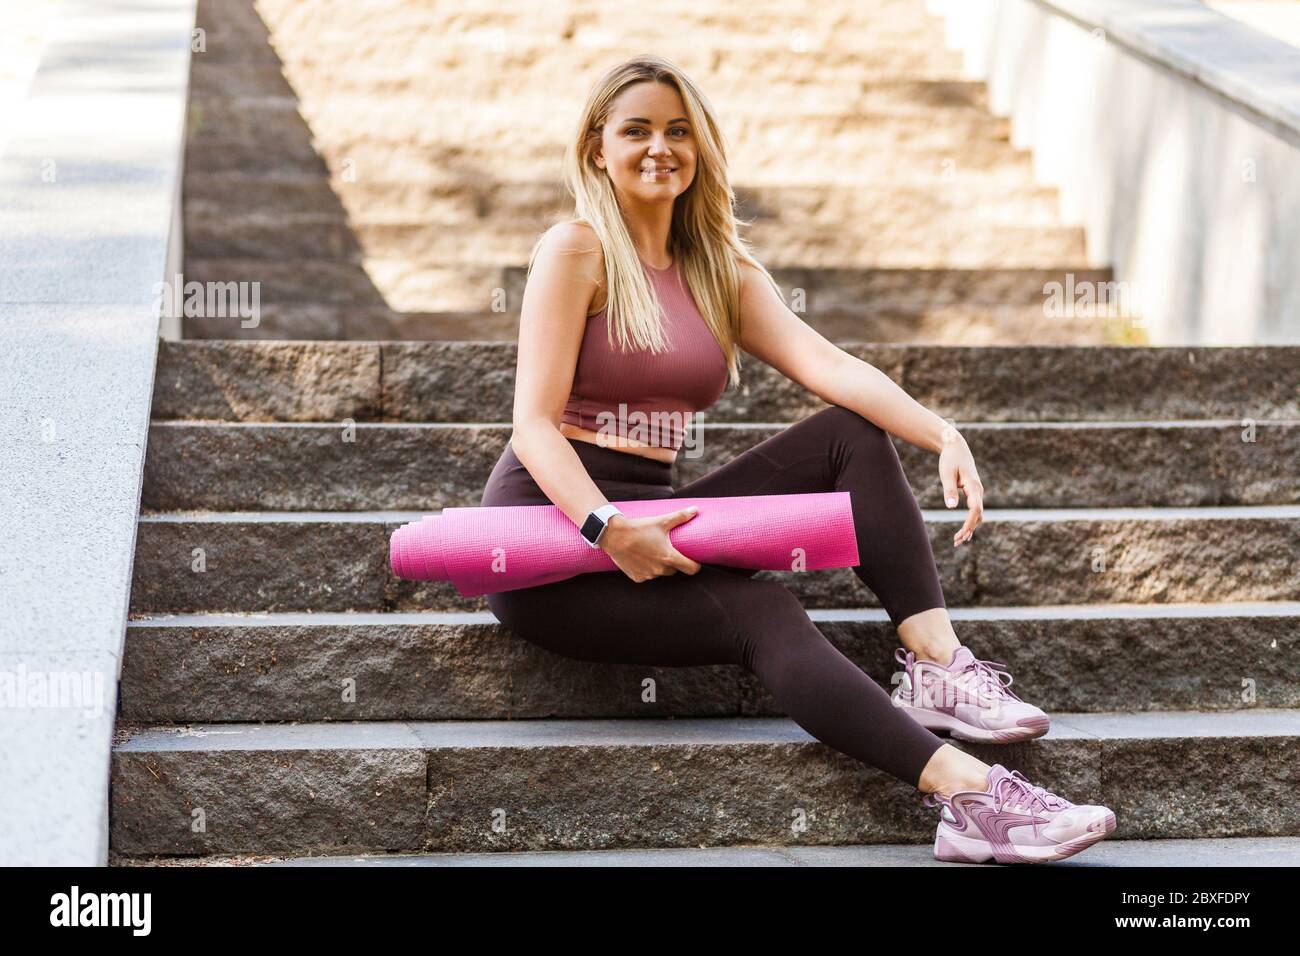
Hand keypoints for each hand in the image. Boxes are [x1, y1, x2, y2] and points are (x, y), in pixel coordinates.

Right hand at [598, 508, 702, 582]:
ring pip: (660, 573)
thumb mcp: (661, 521)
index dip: (695, 565)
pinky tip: (641, 558)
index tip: (694, 561)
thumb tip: (695, 509)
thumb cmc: (639, 528)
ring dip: (659, 566)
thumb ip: (680, 517)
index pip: (691, 569)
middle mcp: (660, 570)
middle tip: (668, 550)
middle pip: (675, 570)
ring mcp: (648, 575)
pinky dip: (646, 569)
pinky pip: (647, 575)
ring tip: (652, 552)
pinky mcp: (637, 578)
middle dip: (674, 563)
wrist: (614, 536)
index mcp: (669, 557)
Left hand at [938, 428, 983, 546]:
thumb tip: (951, 507)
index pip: (975, 509)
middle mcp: (978, 491)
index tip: (961, 534)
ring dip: (970, 528)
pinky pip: (975, 510)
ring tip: (957, 541)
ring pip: (977, 514)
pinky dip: (970, 521)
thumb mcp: (947, 474)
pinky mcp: (973, 494)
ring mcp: (977, 493)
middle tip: (956, 542)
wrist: (956, 448)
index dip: (969, 523)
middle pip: (978, 515)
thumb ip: (949, 490)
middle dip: (968, 529)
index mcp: (973, 486)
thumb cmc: (950, 460)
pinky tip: (963, 532)